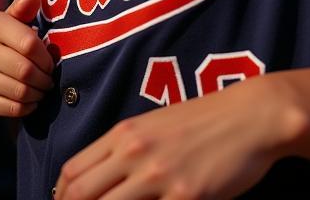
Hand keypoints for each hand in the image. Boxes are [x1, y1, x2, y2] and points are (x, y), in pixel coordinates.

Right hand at [0, 0, 53, 117]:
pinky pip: (12, 108)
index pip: (29, 44)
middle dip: (44, 78)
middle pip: (26, 70)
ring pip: (20, 92)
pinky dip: (27, 107)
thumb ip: (23, 8)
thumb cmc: (3, 40)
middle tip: (48, 79)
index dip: (46, 56)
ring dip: (38, 94)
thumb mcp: (12, 20)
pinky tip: (29, 101)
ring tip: (40, 89)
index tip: (50, 61)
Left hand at [54, 76, 299, 199]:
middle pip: (82, 193)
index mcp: (124, 134)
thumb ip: (126, 149)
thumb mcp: (154, 126)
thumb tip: (101, 178)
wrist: (248, 117)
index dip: (61, 195)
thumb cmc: (202, 122)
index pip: (73, 170)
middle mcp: (134, 154)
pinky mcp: (186, 197)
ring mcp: (159, 177)